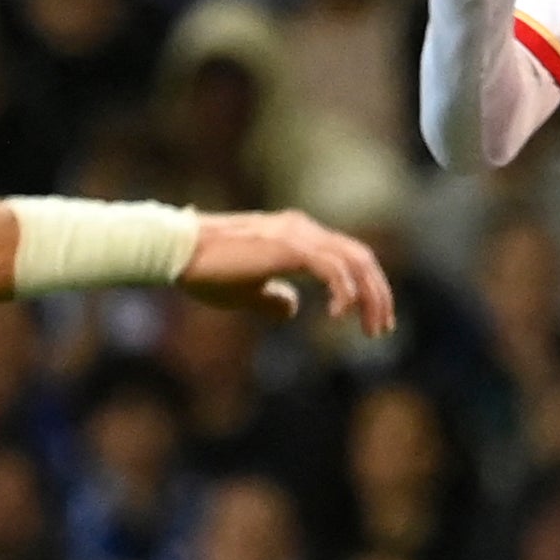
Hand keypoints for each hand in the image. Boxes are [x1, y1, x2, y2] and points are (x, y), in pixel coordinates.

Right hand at [182, 208, 394, 333]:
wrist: (176, 253)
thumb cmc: (205, 271)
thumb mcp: (246, 292)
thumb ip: (272, 298)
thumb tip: (292, 308)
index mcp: (297, 236)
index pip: (348, 257)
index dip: (367, 287)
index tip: (374, 318)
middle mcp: (303, 230)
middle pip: (361, 259)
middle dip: (378, 294)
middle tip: (382, 328)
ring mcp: (297, 235)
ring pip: (354, 263)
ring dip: (369, 298)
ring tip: (370, 329)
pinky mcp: (289, 247)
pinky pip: (332, 269)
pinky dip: (344, 292)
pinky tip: (339, 315)